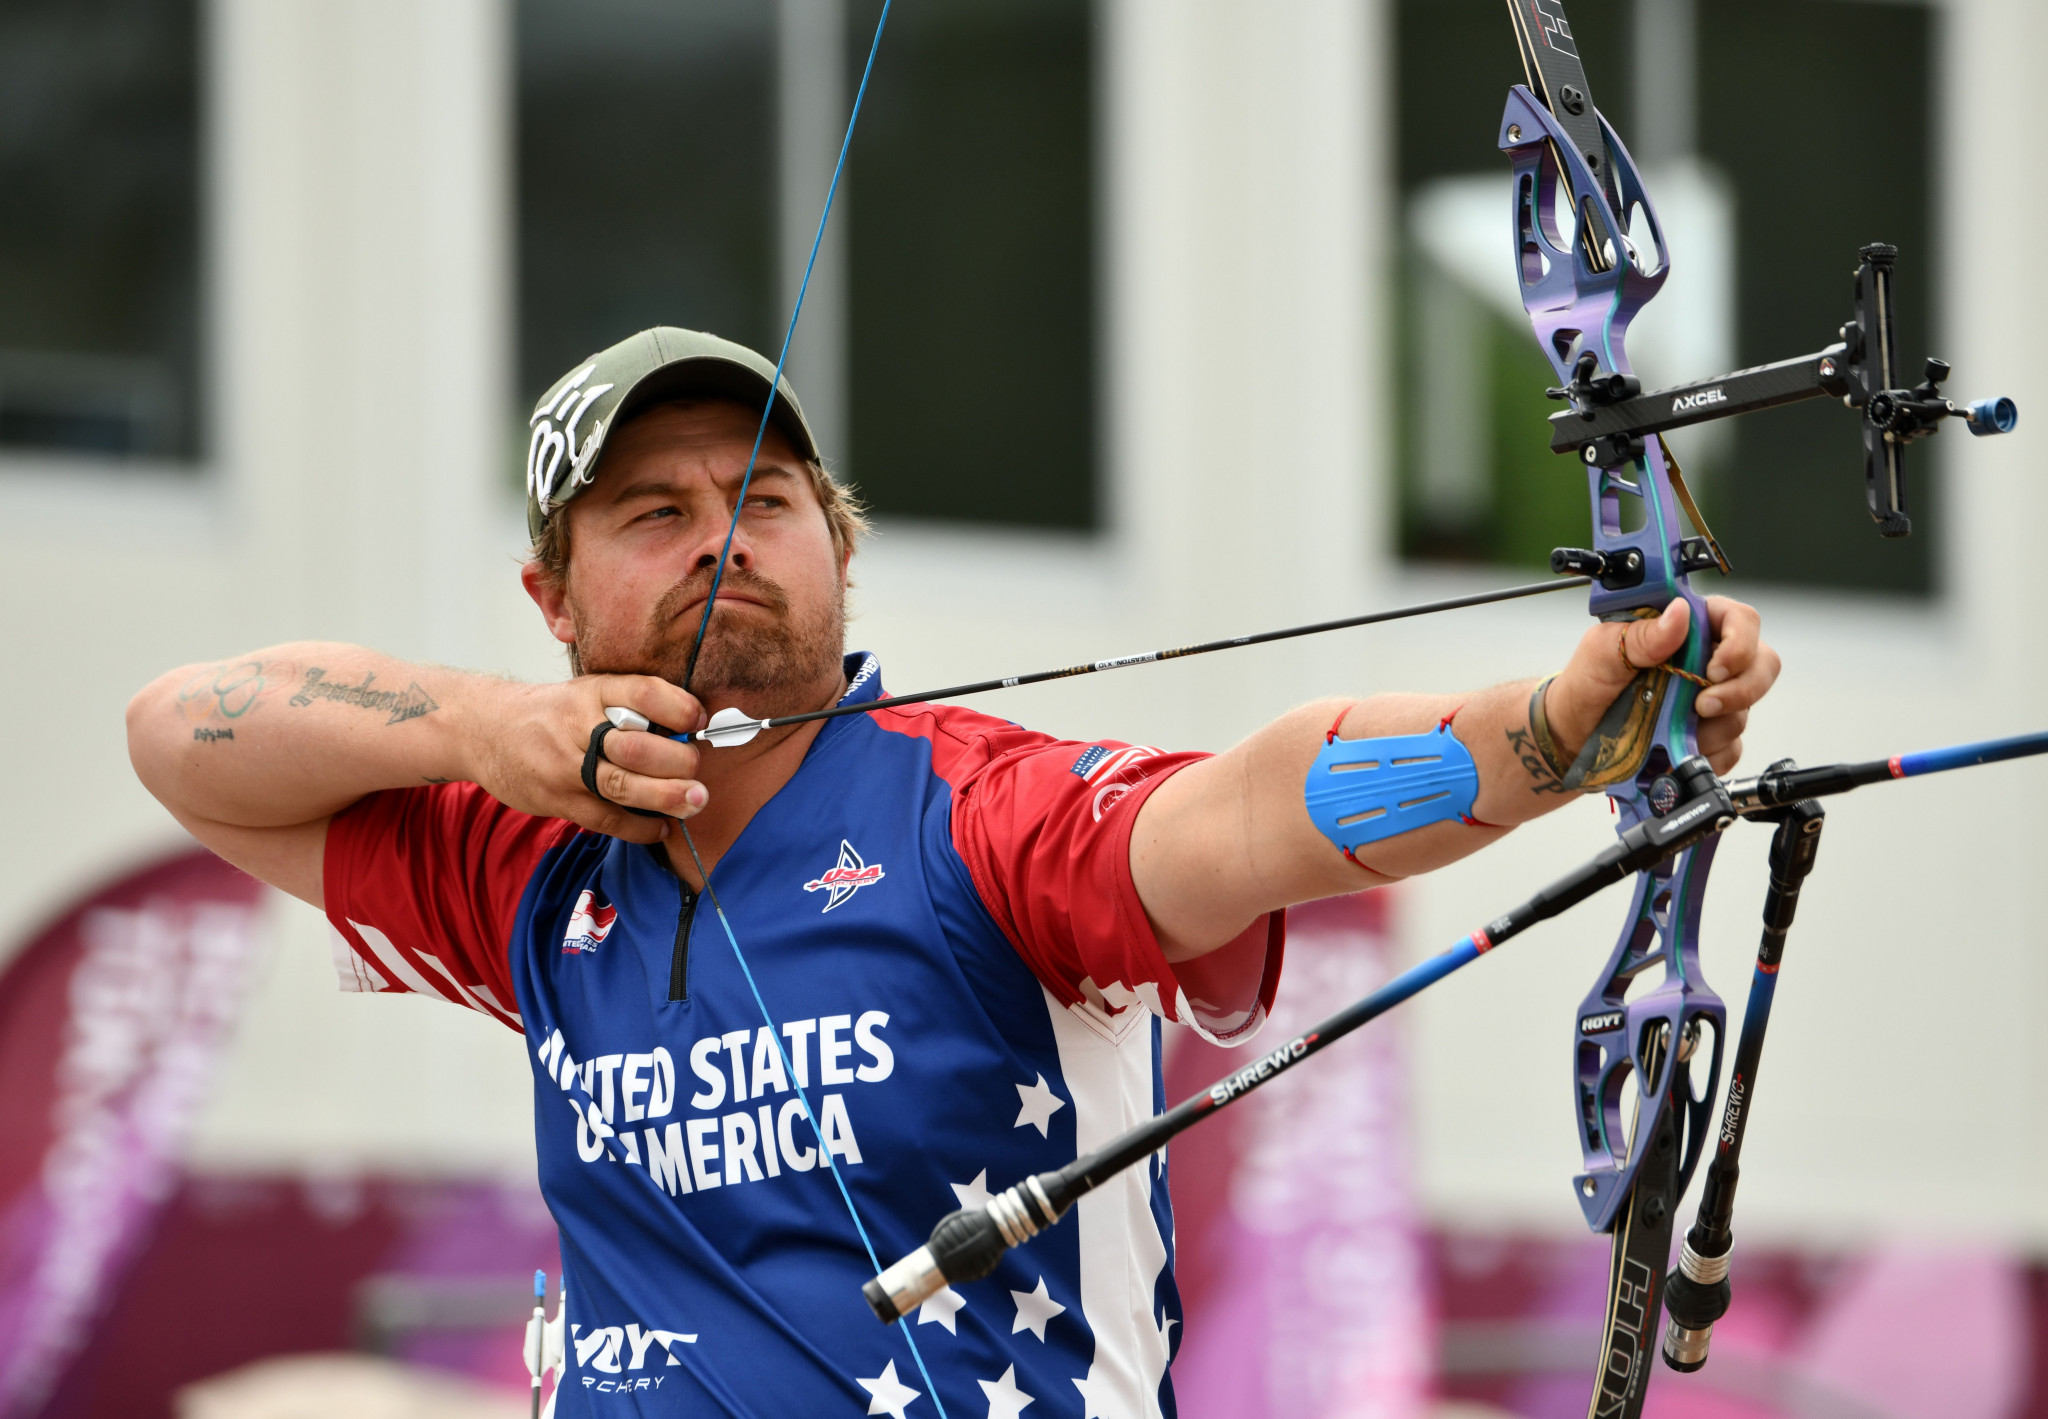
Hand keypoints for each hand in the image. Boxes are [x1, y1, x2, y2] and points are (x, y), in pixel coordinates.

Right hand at [466, 675, 708, 841]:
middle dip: (676, 761)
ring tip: (695, 801)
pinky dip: (639, 827)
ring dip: (665, 797)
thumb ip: (629, 707)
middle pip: (635, 747)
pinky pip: (605, 819)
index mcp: (591, 692)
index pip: (641, 692)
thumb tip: (689, 730)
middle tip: (699, 770)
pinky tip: (661, 826)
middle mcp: (578, 726)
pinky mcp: (556, 800)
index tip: (699, 719)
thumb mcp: (585, 693)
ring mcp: (565, 767)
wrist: (481, 730)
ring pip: (622, 786)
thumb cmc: (549, 713)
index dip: (677, 707)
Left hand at [1545, 596, 1780, 775]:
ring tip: (1668, 728)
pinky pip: (1731, 749)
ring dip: (1711, 727)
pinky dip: (1707, 754)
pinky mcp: (1710, 737)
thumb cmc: (1586, 684)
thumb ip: (1641, 634)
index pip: (1739, 620)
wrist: (1572, 734)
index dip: (1740, 643)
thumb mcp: (1602, 652)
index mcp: (1687, 628)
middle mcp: (1707, 661)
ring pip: (1744, 712)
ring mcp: (1712, 700)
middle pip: (1761, 665)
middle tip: (1701, 706)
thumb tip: (1679, 614)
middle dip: (1740, 690)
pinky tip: (1675, 750)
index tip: (1714, 669)